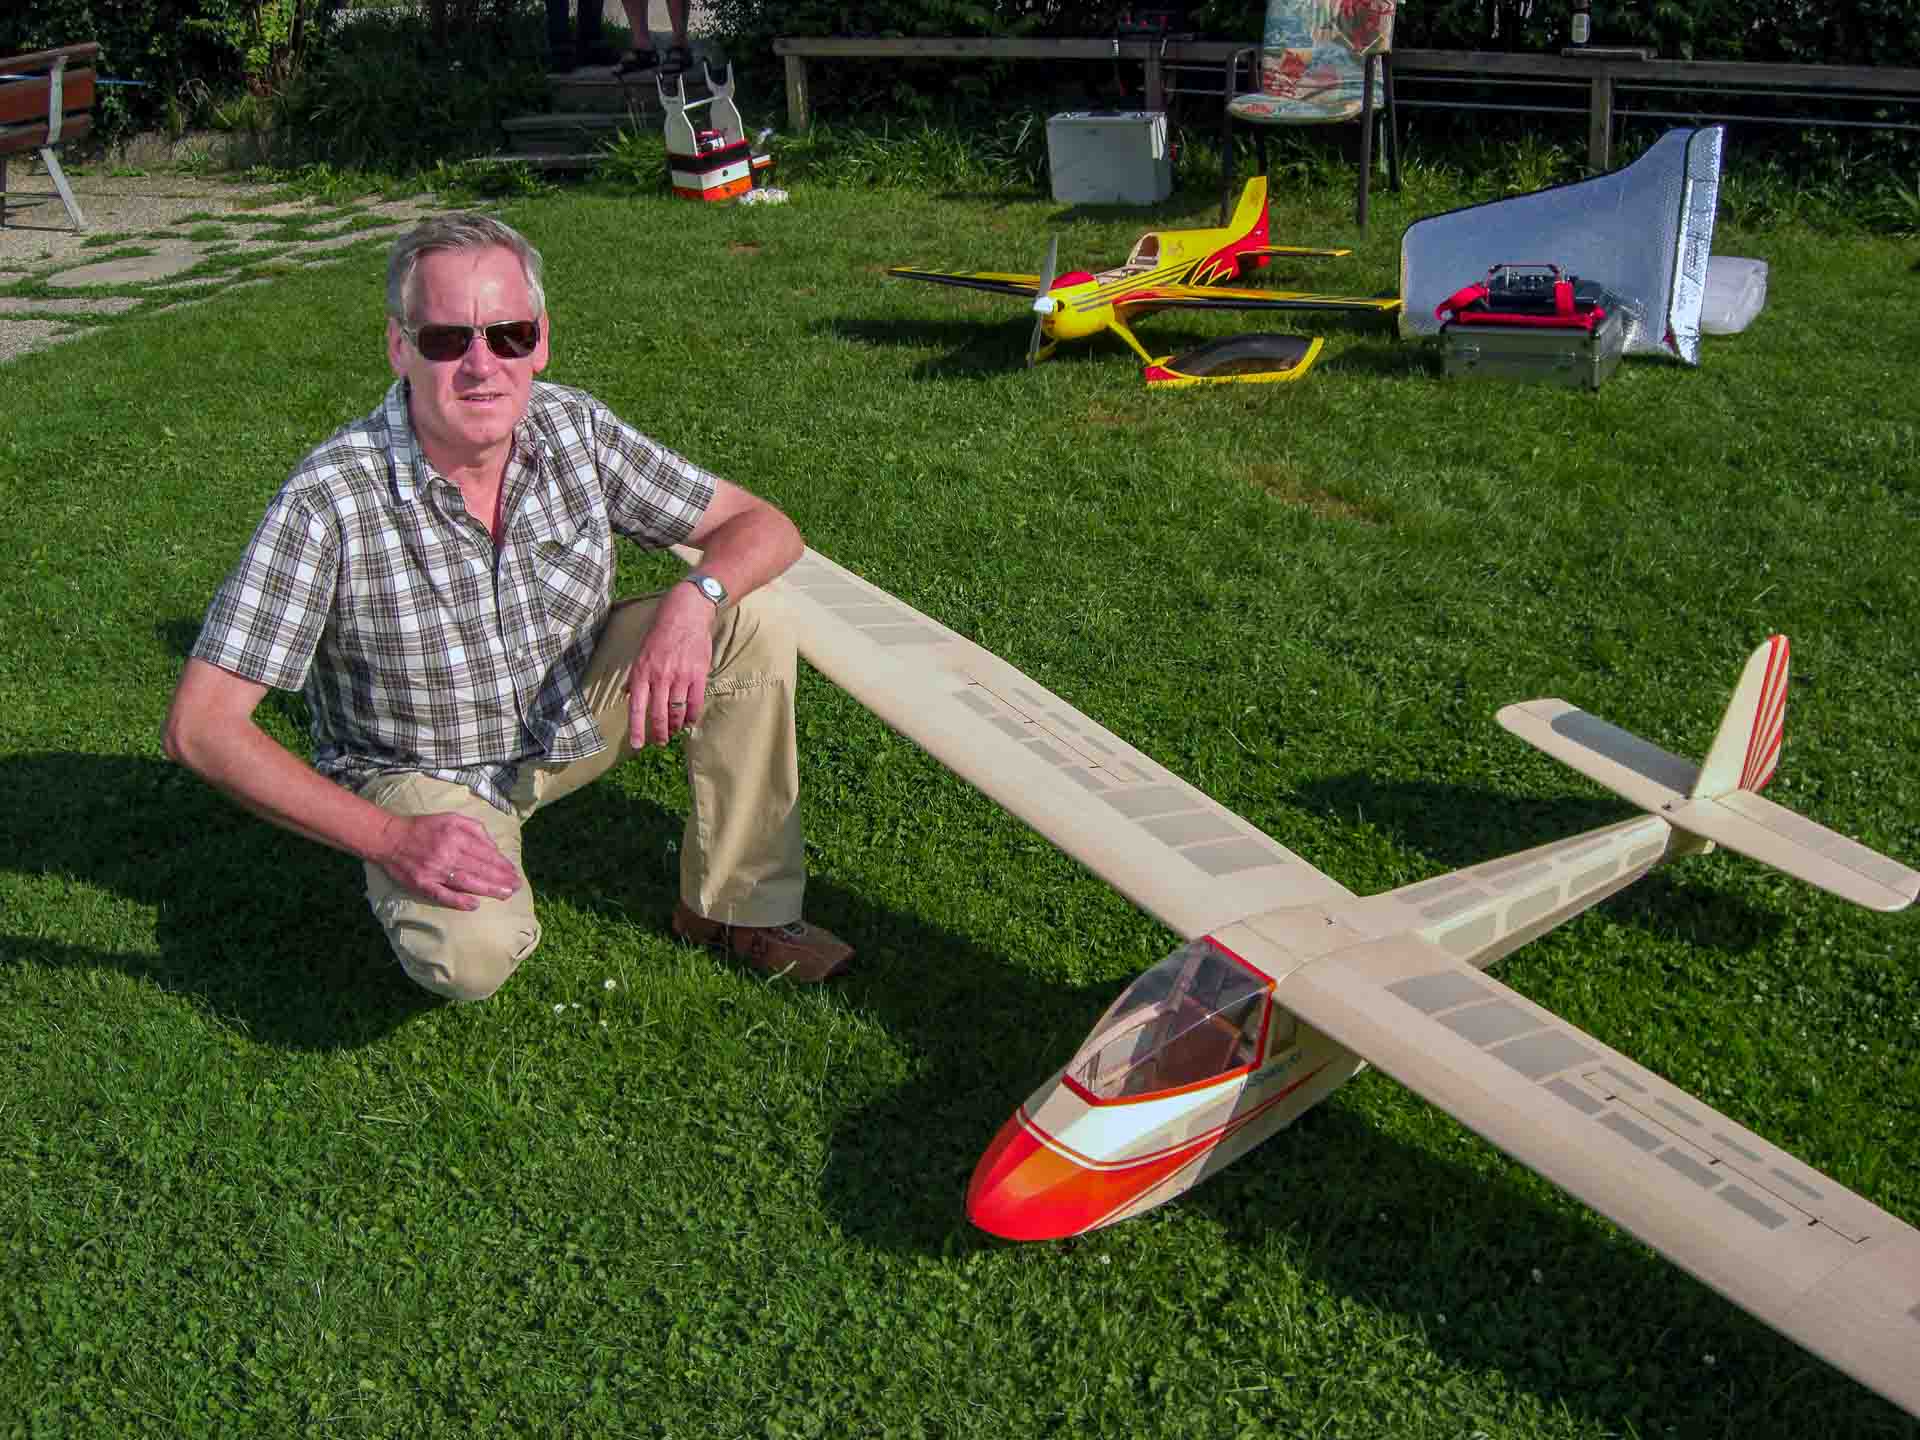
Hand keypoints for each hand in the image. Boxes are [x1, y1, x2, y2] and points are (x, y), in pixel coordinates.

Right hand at [378, 812, 522, 910]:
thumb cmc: (424, 828)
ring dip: (488, 889)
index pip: (485, 853)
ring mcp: (434, 870)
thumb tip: (493, 847)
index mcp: (455, 835)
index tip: (514, 872)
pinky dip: (458, 901)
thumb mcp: (451, 818)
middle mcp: (446, 852)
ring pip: (467, 882)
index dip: (502, 864)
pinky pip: (442, 895)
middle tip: (517, 887)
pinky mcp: (422, 883)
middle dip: (501, 879)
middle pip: (480, 868)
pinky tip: (474, 905)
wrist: (390, 838)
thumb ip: (475, 829)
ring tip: (505, 895)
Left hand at [628, 584, 715, 747]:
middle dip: (659, 733)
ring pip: (676, 711)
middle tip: (660, 742)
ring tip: (674, 731)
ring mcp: (680, 676)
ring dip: (675, 725)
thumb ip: (637, 676)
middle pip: (658, 714)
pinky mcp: (698, 674)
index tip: (637, 745)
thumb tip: (630, 694)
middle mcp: (659, 677)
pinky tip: (690, 721)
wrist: (685, 614)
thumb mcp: (641, 653)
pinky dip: (692, 716)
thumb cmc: (661, 633)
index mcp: (642, 672)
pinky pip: (695, 702)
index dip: (637, 729)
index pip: (637, 708)